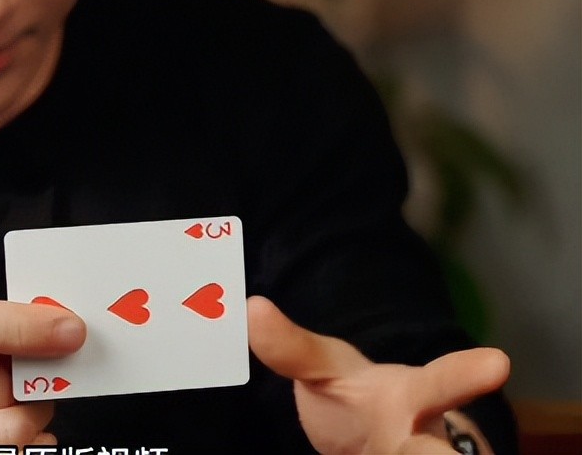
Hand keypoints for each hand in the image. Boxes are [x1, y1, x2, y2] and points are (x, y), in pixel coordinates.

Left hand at [247, 296, 508, 453]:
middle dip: (449, 453)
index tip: (497, 362)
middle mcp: (430, 441)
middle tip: (450, 453)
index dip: (466, 376)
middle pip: (448, 451)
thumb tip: (252, 308)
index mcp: (412, 400)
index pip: (442, 384)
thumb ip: (291, 348)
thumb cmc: (355, 401)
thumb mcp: (322, 370)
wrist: (369, 446)